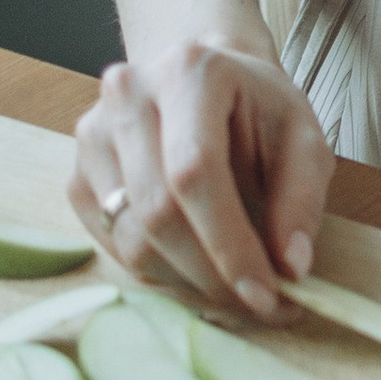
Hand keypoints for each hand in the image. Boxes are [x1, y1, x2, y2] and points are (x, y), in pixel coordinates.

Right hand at [70, 39, 336, 317]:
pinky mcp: (77, 176)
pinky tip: (198, 270)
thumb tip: (292, 267)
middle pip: (157, 212)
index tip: (266, 292)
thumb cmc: (256, 108)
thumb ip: (302, 197)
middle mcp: (128, 96)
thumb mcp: (302, 136)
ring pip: (131, 239)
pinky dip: (161, 272)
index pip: (195, 172)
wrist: (205, 80)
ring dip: (188, 281)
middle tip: (260, 306)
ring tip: (235, 291)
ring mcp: (92, 136)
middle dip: (212, 274)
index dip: (229, 241)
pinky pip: (113, 246)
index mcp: (190, 73)